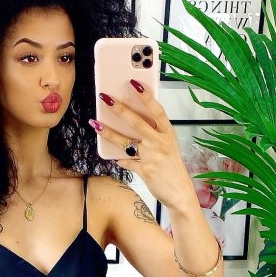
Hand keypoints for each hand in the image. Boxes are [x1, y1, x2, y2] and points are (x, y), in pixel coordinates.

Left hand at [91, 80, 193, 209]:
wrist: (180, 192)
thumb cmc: (172, 168)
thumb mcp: (168, 146)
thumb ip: (154, 134)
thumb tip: (133, 123)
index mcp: (168, 133)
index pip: (157, 110)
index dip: (145, 96)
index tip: (134, 83)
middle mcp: (160, 142)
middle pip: (137, 122)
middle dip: (119, 109)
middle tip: (106, 98)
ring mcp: (152, 156)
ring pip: (125, 141)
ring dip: (108, 132)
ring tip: (95, 124)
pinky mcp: (144, 170)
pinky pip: (125, 162)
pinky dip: (118, 158)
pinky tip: (112, 156)